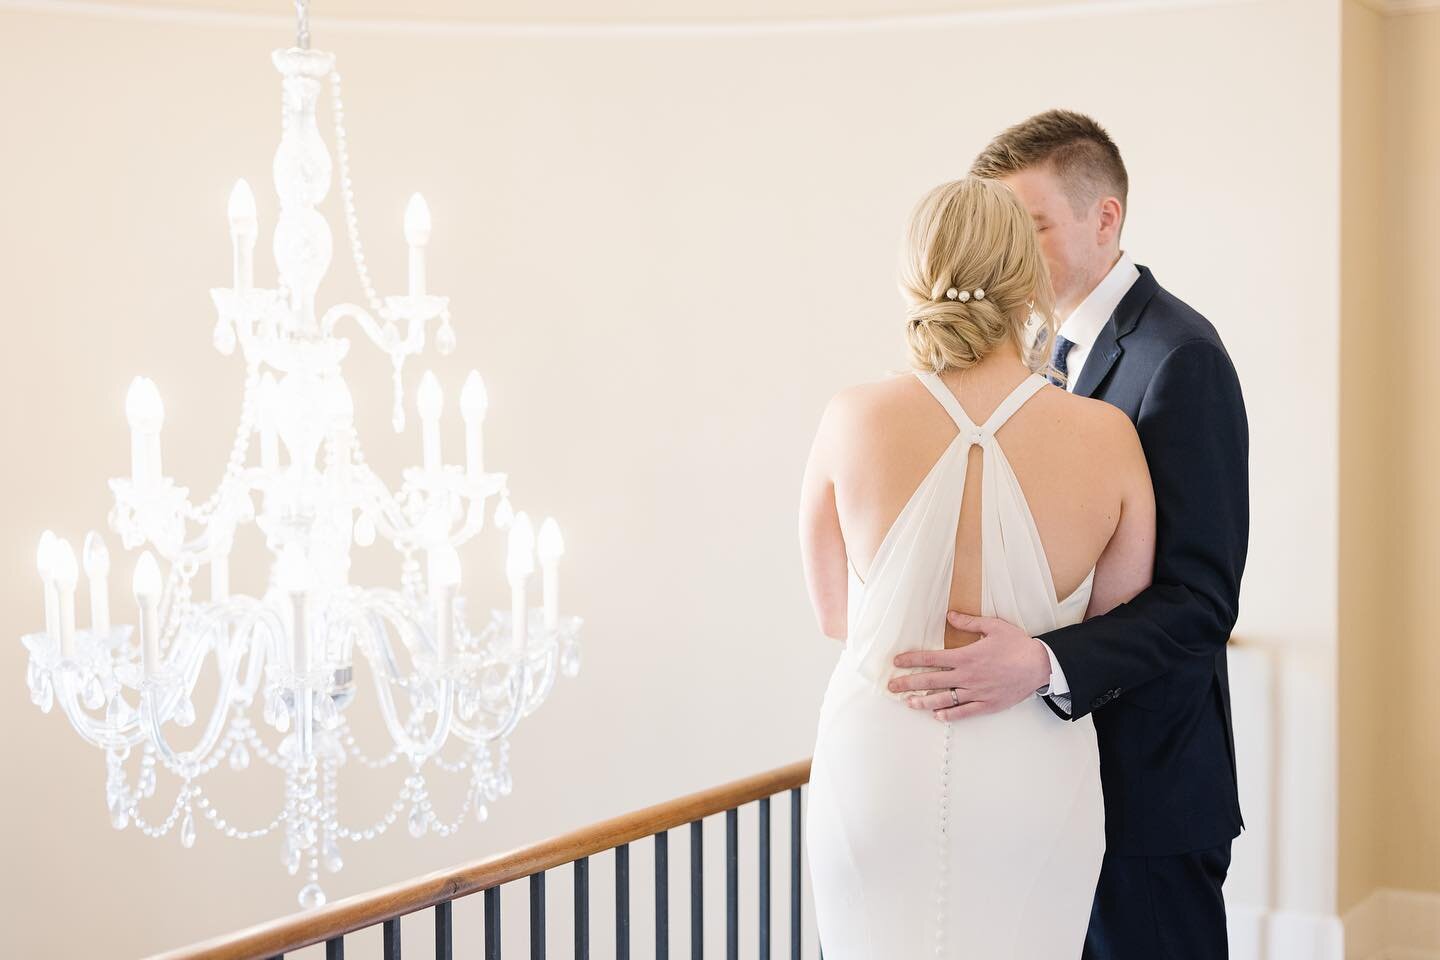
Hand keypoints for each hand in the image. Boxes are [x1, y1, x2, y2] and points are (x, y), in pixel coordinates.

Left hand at [886, 612, 1050, 720]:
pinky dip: (950, 714)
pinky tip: (937, 715)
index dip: (912, 659)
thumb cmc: (1017, 644)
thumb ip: (969, 622)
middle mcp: (968, 676)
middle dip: (908, 682)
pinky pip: (965, 712)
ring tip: (908, 703)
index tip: (897, 661)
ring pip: (944, 699)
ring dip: (924, 701)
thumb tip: (950, 615)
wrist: (1040, 665)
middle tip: (891, 686)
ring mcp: (977, 692)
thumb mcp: (993, 626)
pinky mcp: (988, 704)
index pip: (932, 658)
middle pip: (932, 680)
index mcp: (966, 656)